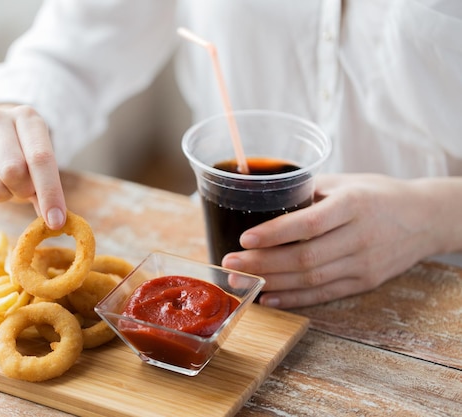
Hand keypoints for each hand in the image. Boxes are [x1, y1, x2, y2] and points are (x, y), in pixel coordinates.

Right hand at [0, 104, 66, 228]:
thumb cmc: (20, 156)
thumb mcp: (38, 165)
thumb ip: (46, 189)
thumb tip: (54, 220)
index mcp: (27, 118)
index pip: (40, 158)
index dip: (50, 193)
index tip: (56, 222)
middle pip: (12, 171)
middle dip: (21, 191)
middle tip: (21, 189)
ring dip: (1, 197)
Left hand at [222, 173, 450, 308]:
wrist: (425, 218)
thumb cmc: (378, 194)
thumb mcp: (345, 182)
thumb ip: (307, 191)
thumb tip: (262, 198)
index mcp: (353, 205)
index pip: (309, 223)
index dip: (274, 233)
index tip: (244, 239)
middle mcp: (359, 236)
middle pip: (304, 257)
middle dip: (262, 263)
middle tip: (229, 265)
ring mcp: (363, 264)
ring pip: (311, 280)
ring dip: (271, 283)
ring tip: (241, 282)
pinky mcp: (365, 282)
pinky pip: (324, 294)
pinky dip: (294, 299)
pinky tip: (269, 297)